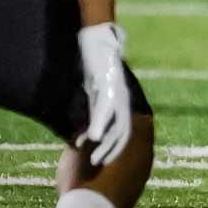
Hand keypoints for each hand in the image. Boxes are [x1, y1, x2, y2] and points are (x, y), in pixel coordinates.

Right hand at [76, 23, 131, 167]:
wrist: (96, 43)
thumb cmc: (93, 69)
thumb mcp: (93, 94)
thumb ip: (93, 111)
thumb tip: (84, 132)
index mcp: (120, 103)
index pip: (122, 132)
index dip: (114, 148)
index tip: (101, 162)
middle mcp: (123, 100)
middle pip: (123, 132)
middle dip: (111, 150)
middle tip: (97, 164)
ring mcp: (118, 93)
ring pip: (117, 123)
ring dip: (106, 142)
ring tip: (95, 156)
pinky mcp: (109, 85)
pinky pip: (106, 108)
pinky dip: (100, 124)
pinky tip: (94, 136)